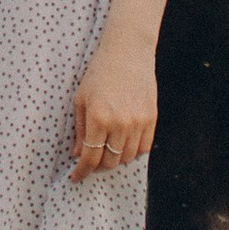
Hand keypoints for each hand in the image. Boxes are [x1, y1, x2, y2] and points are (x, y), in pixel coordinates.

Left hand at [71, 32, 158, 181]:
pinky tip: (124, 145)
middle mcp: (120, 123)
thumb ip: (80, 130)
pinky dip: (134, 152)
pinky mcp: (152, 118)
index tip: (76, 177)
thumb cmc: (99, 74)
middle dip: (98, 167)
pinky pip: (144, 147)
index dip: (82, 172)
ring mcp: (139, 121)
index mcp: (98, 118)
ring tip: (108, 151)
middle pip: (110, 161)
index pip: (90, 157)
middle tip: (91, 163)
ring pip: (128, 157)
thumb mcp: (81, 99)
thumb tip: (78, 155)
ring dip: (116, 159)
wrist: (127, 53)